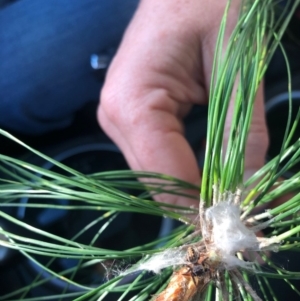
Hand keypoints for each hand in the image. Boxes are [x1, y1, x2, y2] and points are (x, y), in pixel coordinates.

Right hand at [97, 0, 268, 206]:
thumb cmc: (205, 3)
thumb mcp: (235, 62)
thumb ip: (241, 128)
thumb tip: (251, 187)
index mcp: (131, 104)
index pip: (166, 175)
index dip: (202, 203)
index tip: (241, 218)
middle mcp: (115, 118)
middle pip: (158, 181)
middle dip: (199, 200)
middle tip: (243, 209)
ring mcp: (118, 120)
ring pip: (158, 174)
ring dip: (194, 186)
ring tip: (232, 189)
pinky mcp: (130, 119)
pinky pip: (159, 158)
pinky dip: (187, 169)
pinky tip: (212, 168)